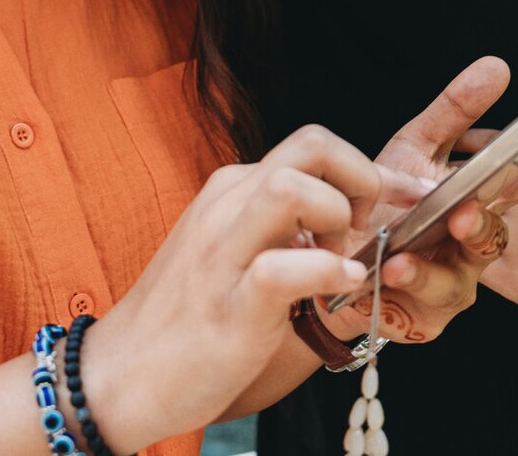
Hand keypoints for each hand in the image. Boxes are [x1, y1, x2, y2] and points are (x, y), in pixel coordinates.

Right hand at [84, 125, 382, 452]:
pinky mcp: (228, 305)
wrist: (122, 373)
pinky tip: (340, 288)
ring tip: (343, 257)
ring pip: (291, 188)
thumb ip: (279, 227)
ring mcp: (223, 253)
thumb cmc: (186, 316)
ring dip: (337, 216)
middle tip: (364, 227)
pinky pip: (282, 269)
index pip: (312, 145)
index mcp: (232, 191)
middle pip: (311, 145)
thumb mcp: (233, 249)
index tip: (395, 202)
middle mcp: (226, 207)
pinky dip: (325, 273)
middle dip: (360, 175)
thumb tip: (343, 220)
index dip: (364, 168)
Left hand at [325, 57, 517, 345]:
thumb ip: (456, 110)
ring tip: (423, 239)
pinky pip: (431, 293)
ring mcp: (460, 275)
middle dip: (485, 224)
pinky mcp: (434, 309)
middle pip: (502, 230)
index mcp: (480, 195)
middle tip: (466, 211)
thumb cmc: (384, 201)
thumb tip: (498, 67)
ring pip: (465, 267)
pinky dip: (414, 275)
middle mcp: (477, 236)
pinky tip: (395, 265)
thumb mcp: (418, 146)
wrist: (342, 255)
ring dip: (443, 251)